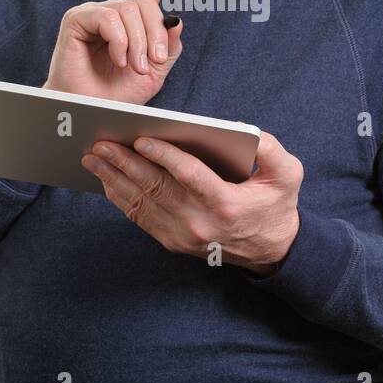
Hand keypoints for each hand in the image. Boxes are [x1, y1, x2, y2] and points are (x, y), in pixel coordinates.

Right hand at [43, 0, 184, 104]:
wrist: (92, 109)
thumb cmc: (119, 92)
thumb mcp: (155, 72)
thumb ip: (168, 47)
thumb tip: (176, 20)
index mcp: (133, 20)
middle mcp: (115, 12)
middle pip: (145, 3)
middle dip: (154, 34)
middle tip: (152, 62)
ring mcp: (95, 12)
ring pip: (128, 10)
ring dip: (138, 43)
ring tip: (134, 66)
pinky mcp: (77, 18)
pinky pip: (108, 18)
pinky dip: (119, 41)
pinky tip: (118, 59)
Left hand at [80, 129, 302, 273]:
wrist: (271, 250)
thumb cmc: (276, 205)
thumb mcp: (288, 175)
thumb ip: (273, 151)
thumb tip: (250, 132)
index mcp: (226, 204)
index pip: (190, 177)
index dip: (165, 156)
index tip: (142, 139)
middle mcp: (200, 223)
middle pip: (156, 188)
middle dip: (124, 163)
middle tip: (101, 143)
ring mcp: (183, 236)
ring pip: (141, 203)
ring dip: (114, 179)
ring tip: (93, 158)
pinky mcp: (173, 242)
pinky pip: (140, 218)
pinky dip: (120, 198)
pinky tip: (107, 180)